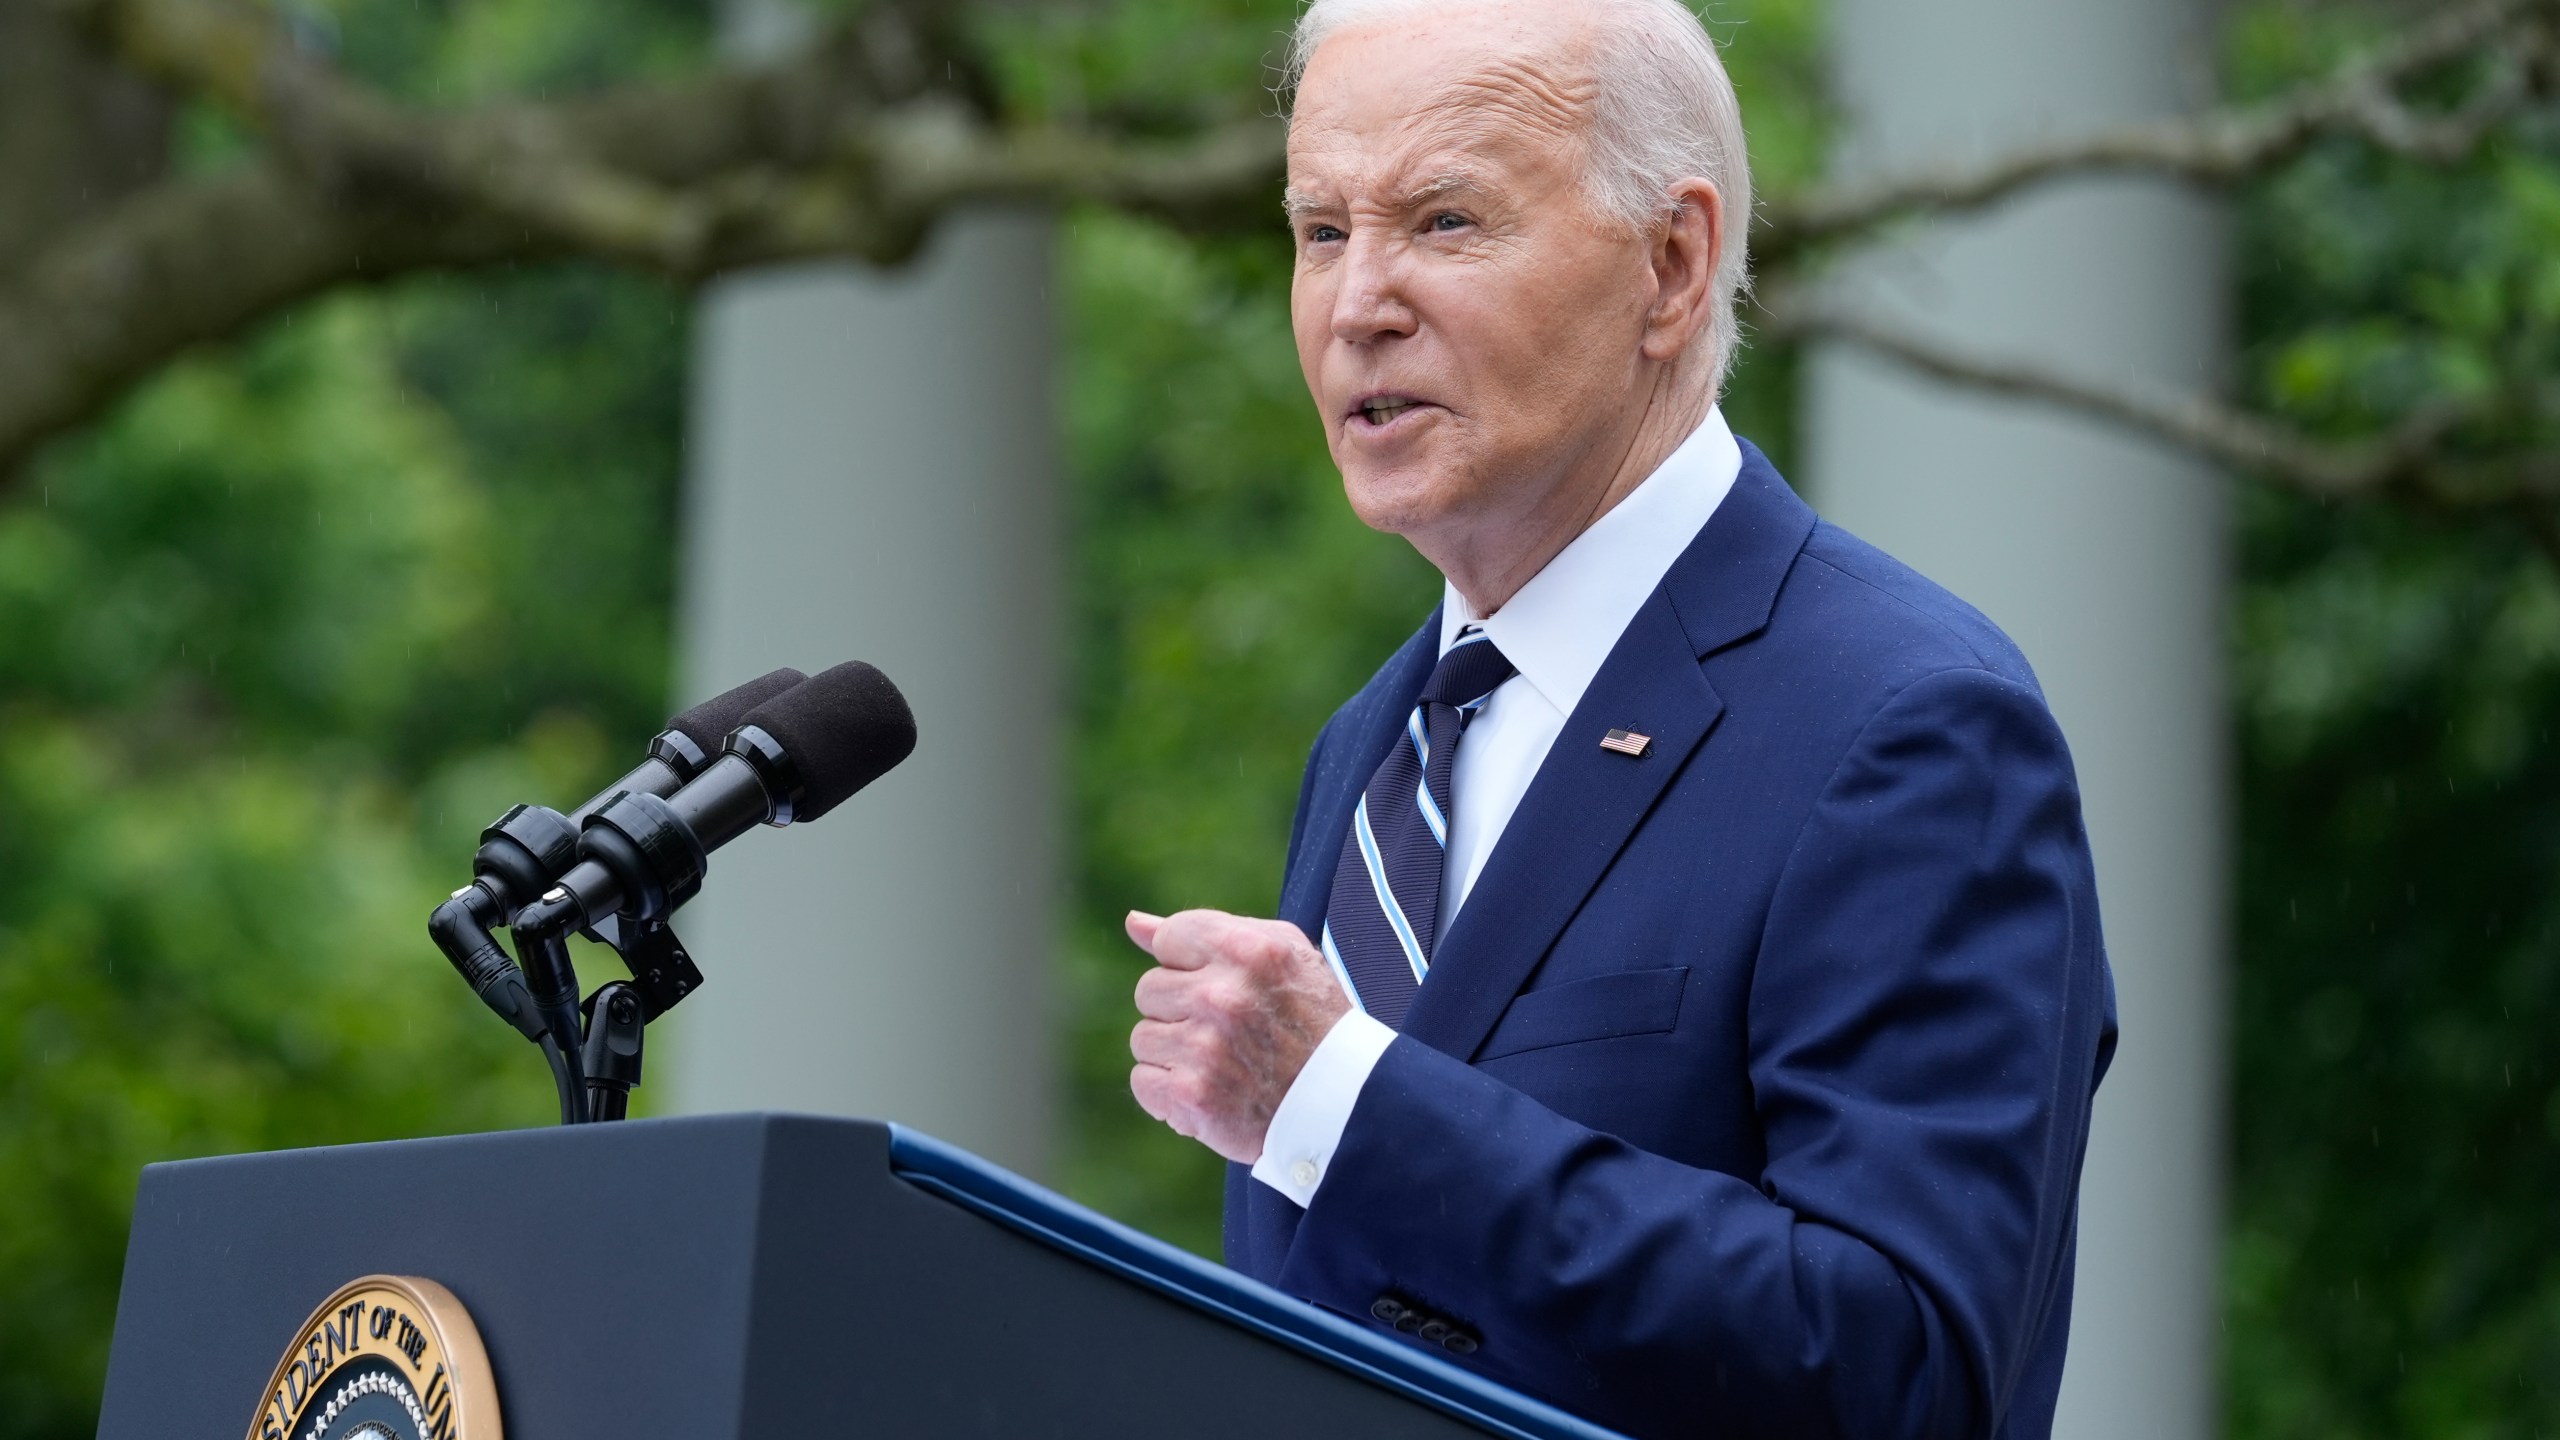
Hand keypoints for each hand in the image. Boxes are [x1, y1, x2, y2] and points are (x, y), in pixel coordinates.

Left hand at [1126, 908, 1352, 1163]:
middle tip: (1225, 1030)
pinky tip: (1207, 1091)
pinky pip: (1143, 1081)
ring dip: (1174, 1052)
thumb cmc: (1311, 1019)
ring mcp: (1204, 1048)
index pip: (1170, 937)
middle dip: (1179, 1009)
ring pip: (1144, 1037)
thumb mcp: (1279, 954)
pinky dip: (1169, 1091)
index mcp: (1248, 951)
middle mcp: (1222, 996)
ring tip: (1220, 1063)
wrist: (1343, 1102)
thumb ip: (1207, 930)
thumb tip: (1134, 923)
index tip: (1219, 986)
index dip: (1189, 963)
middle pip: (1149, 989)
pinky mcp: (1191, 1095)